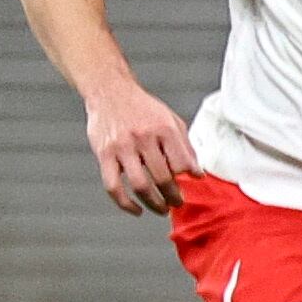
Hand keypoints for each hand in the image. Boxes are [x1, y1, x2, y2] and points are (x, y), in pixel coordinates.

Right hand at [85, 81, 196, 214]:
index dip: (189, 178)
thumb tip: (197, 173)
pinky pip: (113, 186)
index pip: (182, 163)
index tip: (192, 184)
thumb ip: (185, 147)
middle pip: (163, 178)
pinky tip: (136, 210)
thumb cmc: (143, 108)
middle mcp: (144, 138)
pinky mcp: (103, 155)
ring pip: (140, 185)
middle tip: (178, 203)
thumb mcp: (171, 120)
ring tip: (162, 209)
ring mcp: (122, 147)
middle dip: (174, 197)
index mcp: (164, 129)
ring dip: (154, 203)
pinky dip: (125, 203)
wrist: (110, 91)